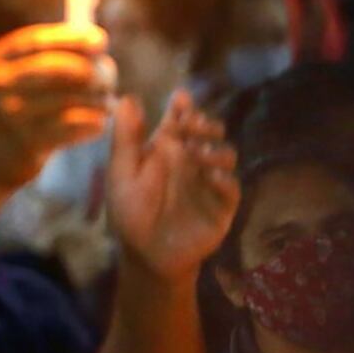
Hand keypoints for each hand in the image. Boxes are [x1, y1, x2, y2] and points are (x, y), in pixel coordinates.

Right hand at [0, 23, 114, 190]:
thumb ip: (31, 59)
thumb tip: (91, 40)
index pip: (37, 40)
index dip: (74, 37)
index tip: (101, 41)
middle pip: (59, 67)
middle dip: (93, 70)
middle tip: (110, 78)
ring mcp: (9, 116)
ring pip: (72, 98)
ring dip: (99, 100)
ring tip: (107, 103)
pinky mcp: (26, 145)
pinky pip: (74, 127)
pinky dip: (94, 123)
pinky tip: (99, 124)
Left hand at [108, 90, 239, 281]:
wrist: (145, 254)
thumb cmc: (131, 211)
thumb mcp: (122, 172)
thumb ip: (126, 138)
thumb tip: (127, 98)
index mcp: (167, 149)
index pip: (179, 119)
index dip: (182, 106)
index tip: (180, 98)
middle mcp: (192, 160)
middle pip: (208, 131)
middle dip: (203, 122)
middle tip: (191, 124)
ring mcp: (209, 181)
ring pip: (225, 154)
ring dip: (214, 147)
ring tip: (197, 151)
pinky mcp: (222, 206)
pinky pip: (231, 187)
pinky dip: (224, 178)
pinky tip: (211, 175)